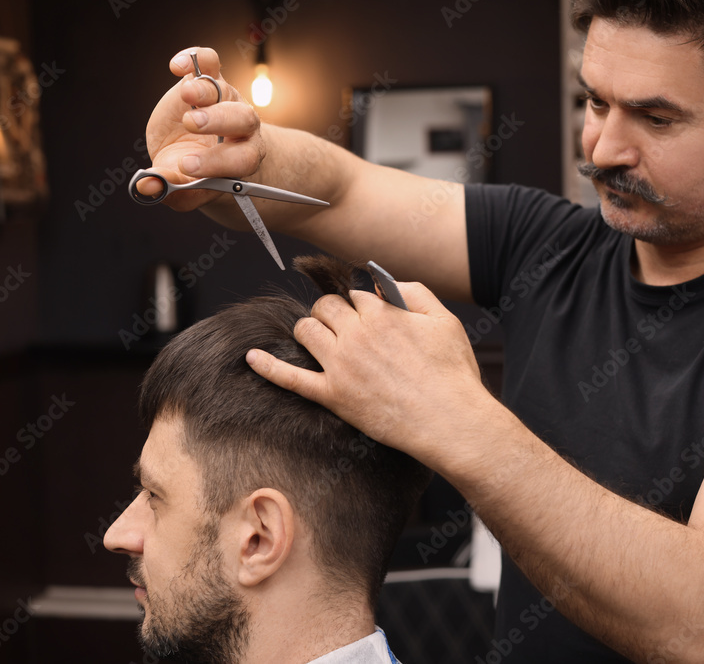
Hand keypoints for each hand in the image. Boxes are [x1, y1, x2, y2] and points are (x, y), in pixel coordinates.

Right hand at [135, 47, 265, 212]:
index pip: (241, 159)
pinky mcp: (209, 79)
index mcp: (242, 159)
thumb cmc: (194, 175)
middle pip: (243, 119)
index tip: (186, 166)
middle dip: (217, 121)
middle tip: (190, 124)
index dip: (218, 162)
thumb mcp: (185, 188)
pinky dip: (196, 58)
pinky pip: (209, 62)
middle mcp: (242, 128)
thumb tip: (147, 186)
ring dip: (205, 90)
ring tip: (186, 94)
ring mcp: (226, 100)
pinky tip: (177, 66)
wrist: (193, 151)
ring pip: (224, 91)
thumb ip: (171, 190)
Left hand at [246, 281, 495, 465]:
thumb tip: (384, 284)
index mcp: (383, 314)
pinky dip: (267, 366)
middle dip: (332, 312)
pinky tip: (251, 357)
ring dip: (310, 329)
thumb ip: (416, 292)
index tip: (369, 318)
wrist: (450, 421)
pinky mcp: (333, 396)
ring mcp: (341, 366)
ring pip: (306, 330)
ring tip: (321, 341)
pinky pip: (290, 378)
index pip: (356, 295)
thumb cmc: (452, 373)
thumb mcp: (445, 320)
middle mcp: (356, 335)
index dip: (362, 305)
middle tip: (344, 329)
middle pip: (325, 307)